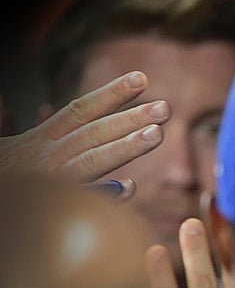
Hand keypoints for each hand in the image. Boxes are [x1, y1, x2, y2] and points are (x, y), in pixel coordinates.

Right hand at [0, 71, 167, 194]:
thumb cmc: (2, 173)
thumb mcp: (5, 147)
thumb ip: (15, 125)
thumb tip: (15, 102)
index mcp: (37, 140)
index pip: (81, 110)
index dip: (112, 93)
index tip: (143, 78)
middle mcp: (46, 156)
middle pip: (95, 132)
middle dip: (130, 119)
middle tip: (165, 108)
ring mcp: (49, 181)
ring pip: (92, 160)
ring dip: (124, 146)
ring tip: (157, 134)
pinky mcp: (48, 209)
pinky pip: (82, 201)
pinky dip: (104, 193)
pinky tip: (130, 187)